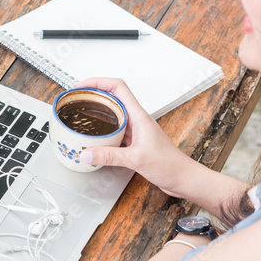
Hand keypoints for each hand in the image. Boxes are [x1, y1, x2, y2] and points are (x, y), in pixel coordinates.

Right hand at [75, 77, 194, 195]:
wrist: (183, 178)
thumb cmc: (170, 165)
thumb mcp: (136, 159)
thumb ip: (109, 156)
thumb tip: (87, 152)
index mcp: (139, 116)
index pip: (117, 87)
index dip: (97, 82)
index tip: (81, 87)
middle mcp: (136, 119)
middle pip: (112, 97)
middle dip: (93, 94)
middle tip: (76, 100)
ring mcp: (135, 130)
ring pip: (112, 113)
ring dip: (96, 110)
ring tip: (80, 114)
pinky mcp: (133, 141)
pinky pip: (114, 129)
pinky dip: (101, 129)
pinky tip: (93, 136)